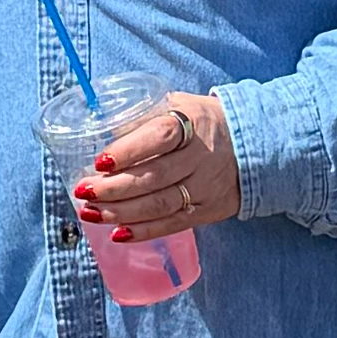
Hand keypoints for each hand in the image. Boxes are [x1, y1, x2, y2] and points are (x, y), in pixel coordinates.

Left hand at [76, 90, 240, 234]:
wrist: (253, 144)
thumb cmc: (202, 121)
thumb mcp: (179, 104)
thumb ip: (145, 115)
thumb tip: (99, 127)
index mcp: (192, 122)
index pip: (159, 137)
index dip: (128, 150)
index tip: (99, 161)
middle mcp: (201, 157)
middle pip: (154, 177)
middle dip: (114, 188)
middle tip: (83, 191)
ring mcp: (206, 187)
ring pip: (160, 205)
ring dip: (121, 212)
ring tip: (90, 213)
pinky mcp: (208, 211)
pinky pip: (173, 224)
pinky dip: (144, 231)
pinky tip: (118, 233)